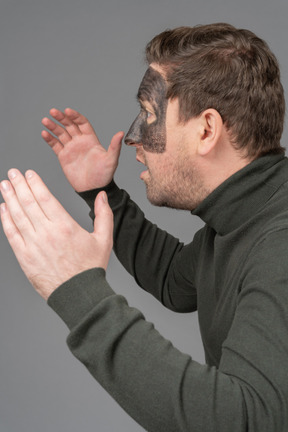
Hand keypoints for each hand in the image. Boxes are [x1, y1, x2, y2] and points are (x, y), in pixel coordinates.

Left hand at [0, 169, 112, 299]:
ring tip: (4, 185)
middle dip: (19, 185)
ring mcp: (33, 245)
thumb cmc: (91, 268)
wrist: (78, 294)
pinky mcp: (24, 257)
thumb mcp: (104, 240)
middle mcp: (46, 233)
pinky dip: (6, 220)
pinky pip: (12, 234)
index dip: (35, 183)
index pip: (45, 198)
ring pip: (18, 216)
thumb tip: (102, 195)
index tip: (28, 173)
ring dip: (9, 198)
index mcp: (65, 226)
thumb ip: (104, 215)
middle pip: (28, 203)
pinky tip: (2, 209)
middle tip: (12, 173)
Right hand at [41, 108, 123, 191]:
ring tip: (45, 120)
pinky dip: (49, 139)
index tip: (67, 111)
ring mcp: (71, 148)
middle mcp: (80, 141)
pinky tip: (44, 133)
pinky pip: (55, 145)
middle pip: (69, 125)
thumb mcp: (111, 160)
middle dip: (61, 118)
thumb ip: (114, 146)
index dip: (75, 116)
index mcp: (91, 139)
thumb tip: (121, 133)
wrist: (94, 189)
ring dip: (53, 126)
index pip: (82, 123)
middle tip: (53, 111)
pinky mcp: (63, 156)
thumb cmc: (104, 175)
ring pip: (60, 133)